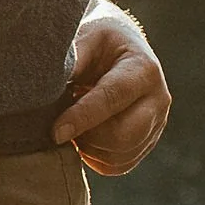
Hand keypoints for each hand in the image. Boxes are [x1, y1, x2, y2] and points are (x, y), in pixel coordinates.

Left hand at [56, 0, 169, 175]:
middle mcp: (158, 99)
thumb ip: (72, 60)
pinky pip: (118, 165)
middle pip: (123, 136)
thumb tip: (46, 84)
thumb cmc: (98, 41)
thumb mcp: (86, 38)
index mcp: (143, 69)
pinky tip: (83, 135)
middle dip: (87, 135)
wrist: (120, 49)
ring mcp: (157, 123)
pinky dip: (95, 157)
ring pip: (119, 155)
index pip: (112, 98)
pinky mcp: (147, 141)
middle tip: (61, 122)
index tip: (55, 132)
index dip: (82, 117)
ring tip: (71, 122)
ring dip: (88, 147)